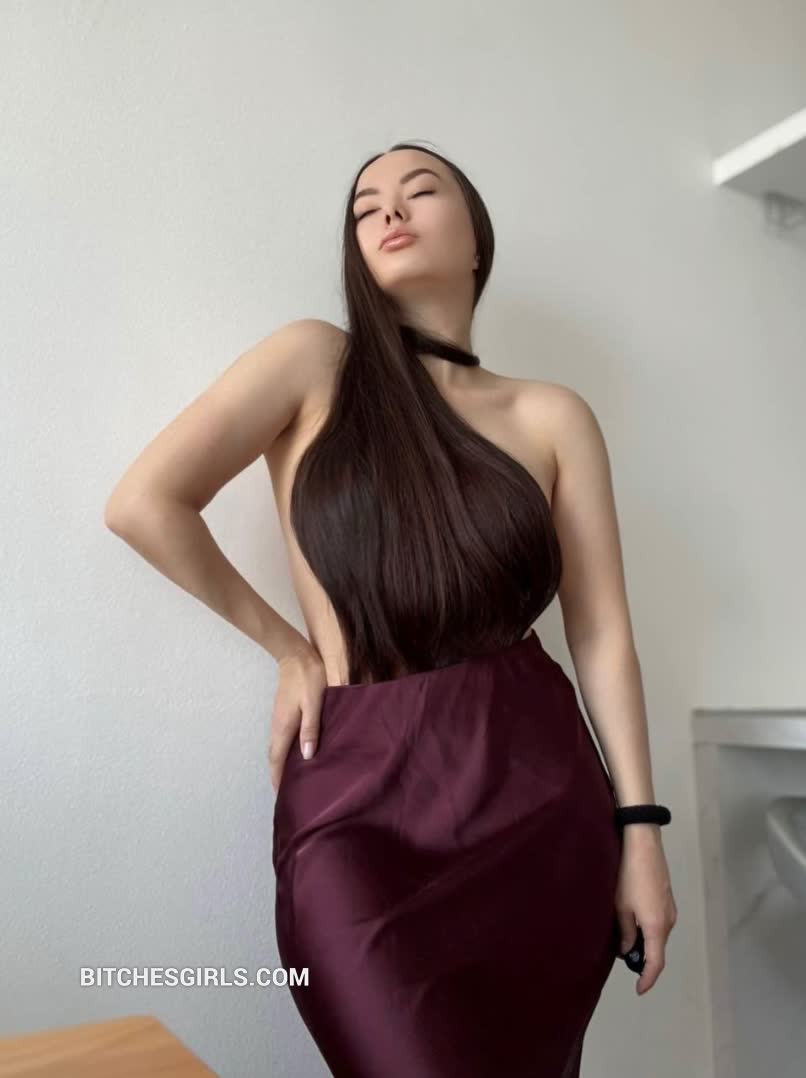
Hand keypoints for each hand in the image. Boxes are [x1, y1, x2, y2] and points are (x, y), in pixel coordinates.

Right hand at [268, 643, 327, 792]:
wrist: (296, 655)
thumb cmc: (308, 678)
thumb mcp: (314, 702)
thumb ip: (311, 728)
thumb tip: (307, 756)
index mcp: (284, 726)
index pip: (277, 759)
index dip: (277, 778)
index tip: (281, 796)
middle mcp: (277, 725)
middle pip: (275, 756)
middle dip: (279, 775)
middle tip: (289, 793)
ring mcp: (279, 718)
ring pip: (279, 747)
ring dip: (283, 764)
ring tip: (295, 779)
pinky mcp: (284, 713)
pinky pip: (283, 738)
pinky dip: (287, 751)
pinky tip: (299, 754)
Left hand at [614, 826, 676, 995]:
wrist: (643, 844)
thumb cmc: (629, 875)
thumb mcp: (621, 906)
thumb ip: (624, 932)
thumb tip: (627, 950)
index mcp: (657, 926)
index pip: (656, 962)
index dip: (648, 978)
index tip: (639, 989)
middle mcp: (669, 921)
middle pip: (658, 949)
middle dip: (642, 959)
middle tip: (623, 959)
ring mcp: (670, 909)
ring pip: (658, 935)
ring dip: (644, 942)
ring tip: (623, 939)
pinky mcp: (667, 898)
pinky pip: (659, 922)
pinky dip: (647, 929)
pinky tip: (632, 922)